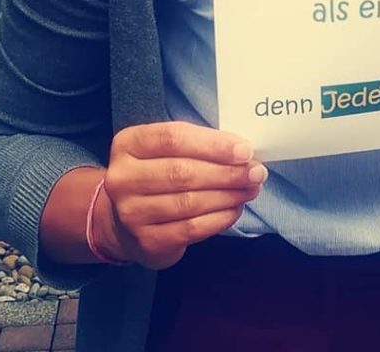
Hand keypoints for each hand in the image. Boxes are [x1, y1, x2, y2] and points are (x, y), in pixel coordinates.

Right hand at [95, 121, 265, 269]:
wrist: (124, 219)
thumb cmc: (158, 172)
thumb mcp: (167, 149)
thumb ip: (198, 144)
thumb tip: (244, 153)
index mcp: (128, 144)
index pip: (173, 138)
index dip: (213, 144)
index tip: (245, 150)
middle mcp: (122, 178)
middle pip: (182, 172)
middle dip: (227, 172)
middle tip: (256, 172)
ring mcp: (130, 213)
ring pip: (189, 202)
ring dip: (228, 195)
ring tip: (251, 188)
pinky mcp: (146, 241)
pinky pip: (191, 229)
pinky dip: (220, 218)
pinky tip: (236, 208)